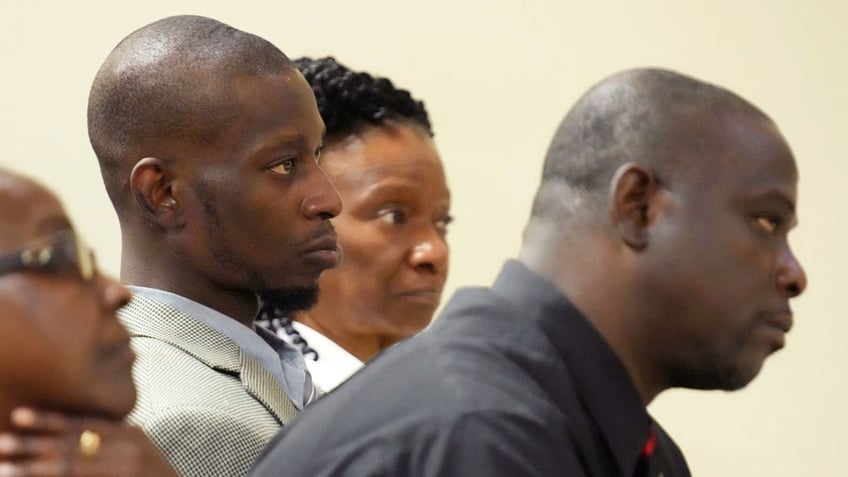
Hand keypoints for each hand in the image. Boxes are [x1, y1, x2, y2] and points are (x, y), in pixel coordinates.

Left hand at [0, 408, 177, 476]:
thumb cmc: (152, 474)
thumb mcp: (137, 448)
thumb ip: (112, 437)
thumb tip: (68, 431)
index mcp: (131, 434)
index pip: (85, 423)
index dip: (50, 419)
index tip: (19, 415)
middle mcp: (129, 450)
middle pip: (74, 445)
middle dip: (34, 444)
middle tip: (2, 441)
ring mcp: (125, 471)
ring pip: (71, 470)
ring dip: (34, 470)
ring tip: (5, 468)